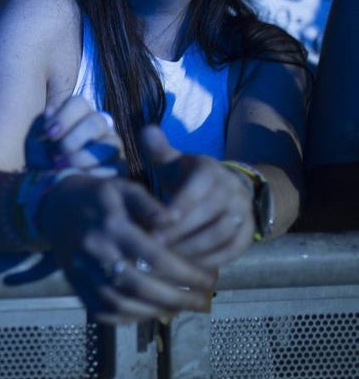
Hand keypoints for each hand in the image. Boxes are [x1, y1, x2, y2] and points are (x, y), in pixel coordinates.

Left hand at [25, 96, 124, 176]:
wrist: (50, 187)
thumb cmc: (43, 160)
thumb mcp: (36, 144)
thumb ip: (40, 127)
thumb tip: (50, 111)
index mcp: (79, 114)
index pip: (78, 102)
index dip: (63, 117)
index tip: (48, 135)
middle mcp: (100, 126)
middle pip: (96, 121)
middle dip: (72, 140)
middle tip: (55, 156)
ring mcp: (113, 146)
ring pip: (109, 144)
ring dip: (82, 158)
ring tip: (64, 169)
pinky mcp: (120, 167)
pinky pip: (115, 167)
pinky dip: (93, 174)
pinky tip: (78, 178)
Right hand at [37, 174, 217, 324]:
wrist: (53, 206)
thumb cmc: (97, 196)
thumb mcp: (123, 188)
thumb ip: (150, 205)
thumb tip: (176, 219)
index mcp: (112, 226)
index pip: (156, 257)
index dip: (187, 273)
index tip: (209, 280)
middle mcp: (95, 251)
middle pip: (140, 286)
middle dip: (176, 299)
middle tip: (201, 301)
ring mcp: (82, 270)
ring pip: (120, 303)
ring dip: (154, 312)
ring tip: (179, 308)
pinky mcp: (75, 284)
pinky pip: (100, 310)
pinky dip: (126, 318)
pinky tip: (147, 312)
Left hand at [141, 126, 254, 268]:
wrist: (227, 190)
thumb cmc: (187, 177)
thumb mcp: (173, 161)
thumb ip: (159, 149)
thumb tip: (147, 130)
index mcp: (210, 171)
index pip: (198, 189)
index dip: (179, 206)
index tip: (157, 223)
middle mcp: (232, 191)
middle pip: (209, 215)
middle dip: (180, 232)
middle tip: (154, 244)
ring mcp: (243, 214)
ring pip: (221, 235)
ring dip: (193, 249)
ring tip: (166, 257)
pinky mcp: (248, 236)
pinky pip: (231, 251)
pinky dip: (209, 260)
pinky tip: (185, 266)